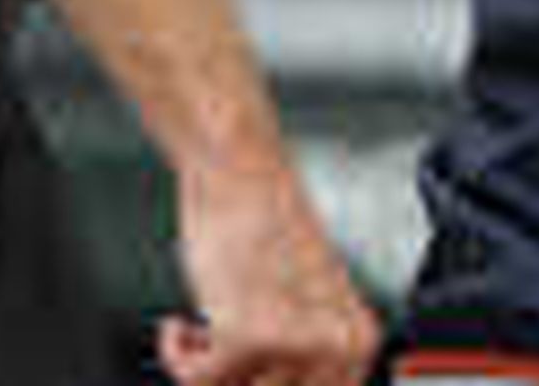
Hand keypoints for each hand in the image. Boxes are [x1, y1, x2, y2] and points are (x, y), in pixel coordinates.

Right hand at [160, 163, 380, 385]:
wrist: (240, 174)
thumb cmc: (263, 236)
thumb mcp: (302, 310)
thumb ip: (298, 365)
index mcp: (362, 343)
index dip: (262, 384)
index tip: (244, 369)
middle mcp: (344, 347)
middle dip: (231, 380)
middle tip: (215, 349)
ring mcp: (301, 342)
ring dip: (202, 371)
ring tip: (204, 331)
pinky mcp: (251, 333)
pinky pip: (195, 382)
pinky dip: (176, 356)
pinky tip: (180, 325)